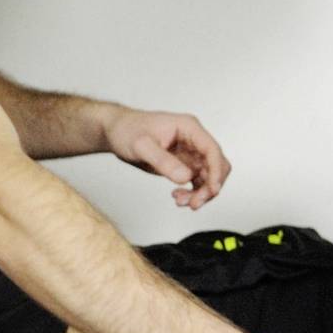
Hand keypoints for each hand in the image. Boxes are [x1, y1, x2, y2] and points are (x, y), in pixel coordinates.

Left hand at [102, 107, 231, 208]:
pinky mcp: (184, 164)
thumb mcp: (141, 145)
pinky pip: (197, 181)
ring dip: (200, 193)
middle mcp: (194, 140)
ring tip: (180, 202)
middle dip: (210, 186)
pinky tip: (177, 197)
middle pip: (216, 165)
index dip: (216, 171)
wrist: (116, 131)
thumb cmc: (127, 130)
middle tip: (194, 204)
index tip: (213, 190)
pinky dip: (192, 193)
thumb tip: (186, 177)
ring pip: (208, 177)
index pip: (212, 150)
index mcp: (189, 128)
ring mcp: (190, 152)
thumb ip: (163, 161)